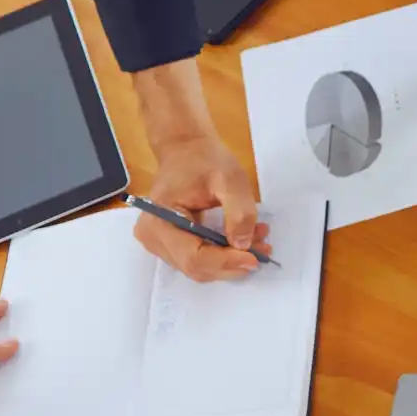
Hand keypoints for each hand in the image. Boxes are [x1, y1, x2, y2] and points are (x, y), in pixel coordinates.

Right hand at [134, 134, 270, 282]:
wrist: (186, 149)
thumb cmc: (204, 160)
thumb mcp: (230, 179)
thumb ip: (239, 211)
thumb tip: (243, 244)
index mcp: (159, 221)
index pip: (194, 257)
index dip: (226, 262)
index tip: (256, 258)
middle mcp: (152, 238)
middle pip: (196, 266)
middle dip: (232, 262)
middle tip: (264, 247)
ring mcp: (158, 243)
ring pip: (199, 266)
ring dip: (230, 259)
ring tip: (257, 239)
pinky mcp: (170, 244)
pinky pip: (198, 258)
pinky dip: (223, 254)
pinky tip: (243, 239)